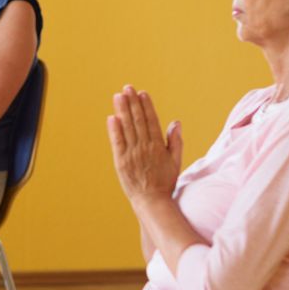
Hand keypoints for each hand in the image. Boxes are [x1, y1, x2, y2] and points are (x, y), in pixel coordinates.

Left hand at [107, 85, 182, 207]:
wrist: (152, 201)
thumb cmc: (165, 181)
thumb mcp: (175, 161)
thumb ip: (175, 141)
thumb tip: (176, 122)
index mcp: (158, 146)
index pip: (151, 121)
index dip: (146, 106)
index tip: (142, 93)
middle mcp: (145, 147)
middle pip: (138, 120)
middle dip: (132, 102)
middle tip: (127, 88)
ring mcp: (132, 154)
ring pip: (127, 128)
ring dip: (122, 110)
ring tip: (119, 96)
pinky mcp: (121, 161)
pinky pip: (117, 142)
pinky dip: (114, 129)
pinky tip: (112, 117)